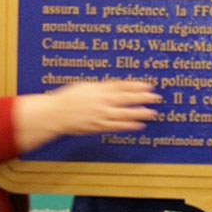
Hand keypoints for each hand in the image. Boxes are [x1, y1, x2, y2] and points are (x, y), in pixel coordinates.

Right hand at [13, 80, 160, 152]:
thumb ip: (102, 87)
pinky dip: (128, 125)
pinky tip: (139, 125)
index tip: (149, 85)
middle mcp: (101, 101)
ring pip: (124, 113)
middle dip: (142, 98)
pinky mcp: (97, 126)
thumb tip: (117, 86)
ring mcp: (100, 115)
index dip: (136, 86)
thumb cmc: (68, 98)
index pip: (121, 86)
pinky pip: (116, 126)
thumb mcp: (85, 86)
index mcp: (98, 89)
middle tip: (157, 97)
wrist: (54, 114)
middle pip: (126, 98)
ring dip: (139, 113)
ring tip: (153, 113)